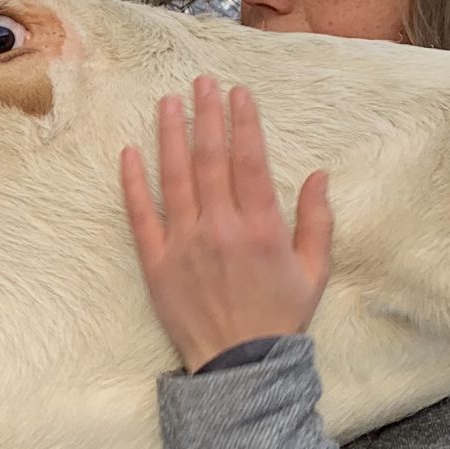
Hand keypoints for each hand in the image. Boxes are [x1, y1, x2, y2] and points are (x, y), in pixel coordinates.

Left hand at [119, 76, 332, 370]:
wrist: (239, 366)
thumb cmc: (279, 318)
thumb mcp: (314, 270)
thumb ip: (317, 220)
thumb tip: (320, 176)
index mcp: (262, 228)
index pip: (249, 160)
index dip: (242, 121)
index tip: (237, 92)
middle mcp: (221, 229)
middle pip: (210, 159)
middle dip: (206, 115)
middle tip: (201, 81)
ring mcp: (184, 244)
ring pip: (175, 178)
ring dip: (170, 135)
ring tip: (167, 102)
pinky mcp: (156, 263)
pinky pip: (141, 215)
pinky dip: (133, 182)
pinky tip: (129, 152)